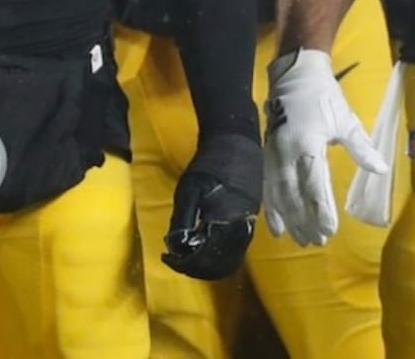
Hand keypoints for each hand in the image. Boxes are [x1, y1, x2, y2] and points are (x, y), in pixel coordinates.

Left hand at [163, 133, 260, 280]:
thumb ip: (182, 220)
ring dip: (206, 264)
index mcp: (225, 226)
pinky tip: (201, 245)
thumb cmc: (210, 165)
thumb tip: (174, 247)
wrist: (236, 146)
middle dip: (195, 268)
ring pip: (228, 261)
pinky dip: (217, 256)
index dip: (184, 264)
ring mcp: (247, 230)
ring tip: (185, 254)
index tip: (166, 257)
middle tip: (174, 259)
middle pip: (218, 266)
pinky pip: (234, 252)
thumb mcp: (189, 190)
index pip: (205, 260)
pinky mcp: (248, 225)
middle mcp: (240, 234)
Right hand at [263, 48, 387, 245]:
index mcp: (307, 141)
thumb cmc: (323, 96)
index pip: (314, 181)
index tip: (329, 229)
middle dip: (304, 218)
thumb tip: (380, 169)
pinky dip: (269, 206)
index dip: (321, 207)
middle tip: (316, 241)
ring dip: (287, 217)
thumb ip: (360, 146)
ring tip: (299, 239)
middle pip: (292, 191)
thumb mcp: (345, 118)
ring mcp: (272, 151)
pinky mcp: (265, 151)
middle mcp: (285, 149)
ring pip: (276, 191)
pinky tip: (275, 225)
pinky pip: (265, 183)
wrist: (293, 73)